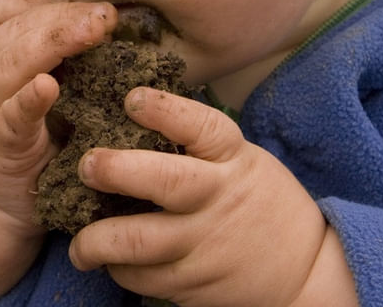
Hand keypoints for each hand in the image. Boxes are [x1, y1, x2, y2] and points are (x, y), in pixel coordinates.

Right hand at [0, 0, 115, 234]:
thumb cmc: (31, 137)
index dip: (50, 1)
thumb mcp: (40, 88)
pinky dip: (28, 98)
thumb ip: (62, 59)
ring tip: (91, 32)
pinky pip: (11, 115)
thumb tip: (114, 24)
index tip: (94, 3)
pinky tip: (48, 87)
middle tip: (107, 15)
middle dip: (64, 17)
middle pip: (16, 29)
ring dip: (52, 42)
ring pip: (10, 63)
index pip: (11, 10)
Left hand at [68, 88, 356, 306]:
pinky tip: (109, 261)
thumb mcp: (242, 160)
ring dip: (96, 242)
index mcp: (231, 159)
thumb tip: (135, 111)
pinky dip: (119, 269)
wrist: (304, 270)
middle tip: (86, 165)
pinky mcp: (193, 283)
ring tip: (78, 244)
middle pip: (164, 181)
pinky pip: (142, 277)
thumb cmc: (259, 201)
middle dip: (117, 170)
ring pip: (139, 242)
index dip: (165, 110)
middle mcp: (216, 198)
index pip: (201, 127)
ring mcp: (203, 243)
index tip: (131, 98)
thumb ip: (198, 144)